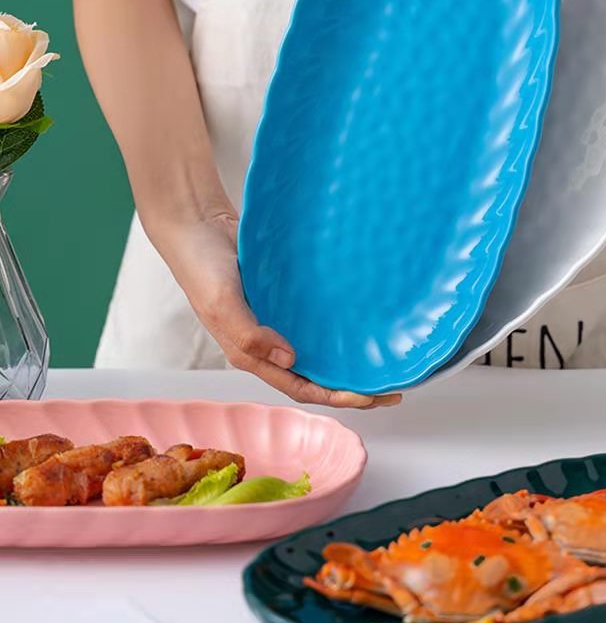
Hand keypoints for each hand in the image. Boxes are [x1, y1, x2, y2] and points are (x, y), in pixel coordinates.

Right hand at [151, 209, 401, 409]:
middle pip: (315, 376)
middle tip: (391, 390)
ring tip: (382, 364)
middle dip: (352, 388)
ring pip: (318, 350)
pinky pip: (315, 319)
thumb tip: (291, 359)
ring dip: (348, 362)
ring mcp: (277, 321)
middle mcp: (267, 344)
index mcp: (251, 355)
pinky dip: (337, 328)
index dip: (335, 397)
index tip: (369, 397)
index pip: (300, 387)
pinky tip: (360, 324)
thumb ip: (250, 337)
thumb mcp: (222, 306)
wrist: (197, 225)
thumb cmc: (202, 268)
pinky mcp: (284, 298)